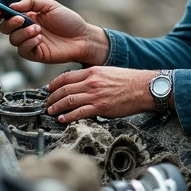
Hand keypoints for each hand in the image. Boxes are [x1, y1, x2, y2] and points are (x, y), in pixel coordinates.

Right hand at [0, 0, 106, 65]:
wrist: (83, 37)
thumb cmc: (68, 21)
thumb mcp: (51, 6)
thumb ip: (32, 2)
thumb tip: (13, 5)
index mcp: (26, 16)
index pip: (5, 15)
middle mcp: (24, 30)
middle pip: (4, 29)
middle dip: (9, 24)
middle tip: (21, 19)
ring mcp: (29, 43)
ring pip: (13, 40)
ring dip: (23, 34)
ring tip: (38, 29)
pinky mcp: (35, 54)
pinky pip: (23, 51)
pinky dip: (29, 43)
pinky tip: (40, 39)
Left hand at [44, 66, 159, 121]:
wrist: (144, 88)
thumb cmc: (129, 81)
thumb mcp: (108, 72)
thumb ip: (93, 77)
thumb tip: (81, 84)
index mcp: (92, 72)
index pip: (66, 77)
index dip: (54, 84)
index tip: (48, 89)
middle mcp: (91, 82)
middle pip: (64, 89)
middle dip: (52, 97)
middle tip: (47, 102)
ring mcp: (95, 95)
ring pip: (69, 101)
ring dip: (56, 107)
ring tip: (51, 111)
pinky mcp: (101, 108)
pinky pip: (79, 113)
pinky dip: (68, 117)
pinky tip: (62, 119)